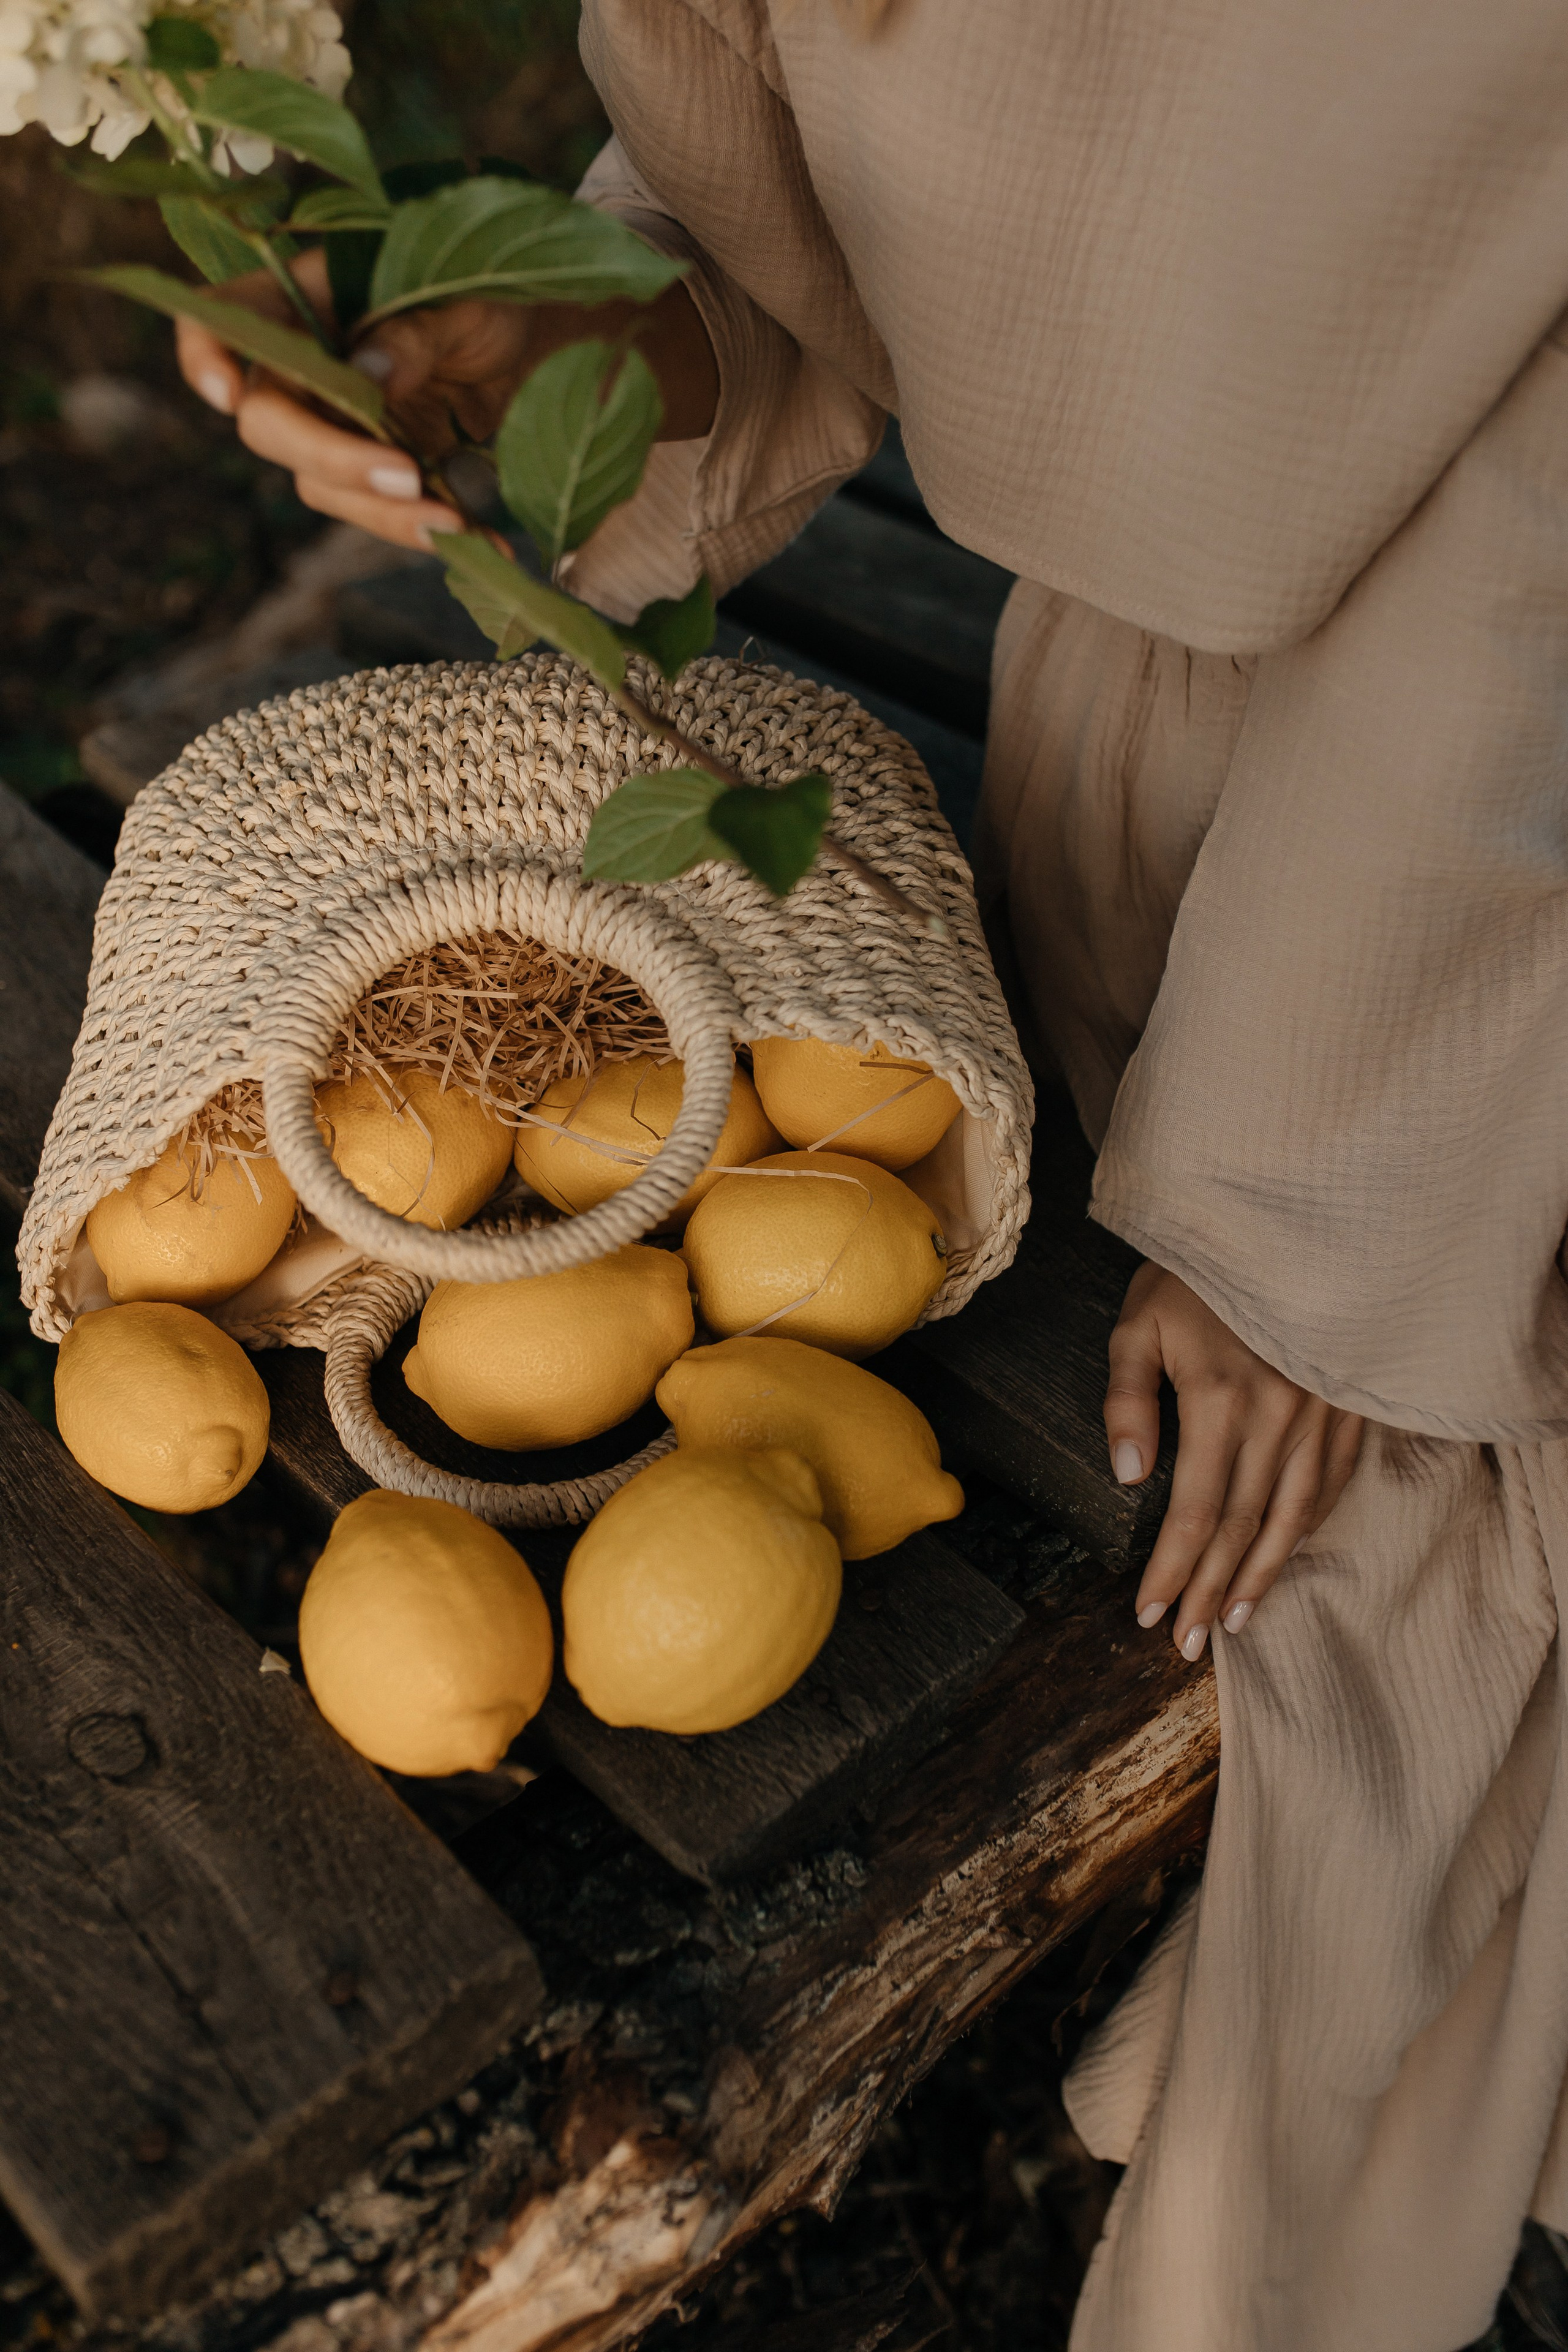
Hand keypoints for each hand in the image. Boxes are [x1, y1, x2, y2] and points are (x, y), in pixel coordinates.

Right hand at [174, 248, 463, 548]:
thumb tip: (367, 371)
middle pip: (270, 424)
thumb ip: (415, 332)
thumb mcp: (466, 303)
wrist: (536, 344)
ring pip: (322, 485)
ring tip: (455, 523)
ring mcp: (339, 426)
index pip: (229, 316)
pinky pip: (380, 515)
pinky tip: (481, 542)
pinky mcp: (378, 473)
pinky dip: (428, 533)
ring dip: (385, 514)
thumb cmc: (490, 299)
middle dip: (331, 459)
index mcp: (310, 298)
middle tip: (405, 478)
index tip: (227, 395)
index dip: (206, 353)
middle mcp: (308, 368)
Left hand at [1105, 1262, 1363, 1660]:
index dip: (1173, 1570)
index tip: (1149, 1613)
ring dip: (1260, 1577)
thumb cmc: (1195, 1273)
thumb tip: (1130, 1478)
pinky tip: (1282, 1557)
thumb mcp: (1140, 1322)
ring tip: (1233, 1623)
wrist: (1279, 1226)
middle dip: (1210, 1592)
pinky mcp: (1345, 1408)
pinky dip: (1303, 1530)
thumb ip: (1129, 1400)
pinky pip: (1328, 1485)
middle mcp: (1277, 1417)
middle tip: (1187, 1644)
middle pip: (1242, 1529)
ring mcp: (1320, 1415)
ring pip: (1291, 1518)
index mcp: (1220, 1399)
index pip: (1195, 1511)